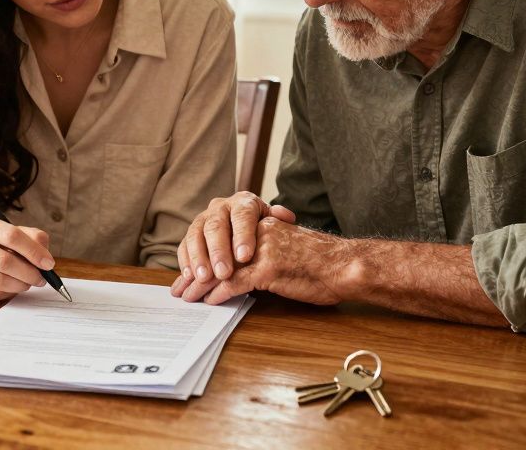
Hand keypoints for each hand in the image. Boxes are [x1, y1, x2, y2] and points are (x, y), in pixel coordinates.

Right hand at [0, 214, 54, 300]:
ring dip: (21, 285)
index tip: (48, 263)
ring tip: (29, 283)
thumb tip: (45, 257)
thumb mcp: (13, 230)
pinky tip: (13, 287)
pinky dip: (9, 293)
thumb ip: (33, 238)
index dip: (34, 251)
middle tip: (41, 279)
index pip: (12, 236)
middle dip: (29, 273)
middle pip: (4, 261)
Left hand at [172, 216, 348, 305]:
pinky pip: (237, 281)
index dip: (202, 255)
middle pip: (216, 250)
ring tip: (187, 297)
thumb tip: (241, 269)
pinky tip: (210, 301)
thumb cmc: (322, 263)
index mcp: (263, 223)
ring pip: (222, 267)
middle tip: (179, 288)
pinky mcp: (270, 268)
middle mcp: (260, 231)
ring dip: (201, 284)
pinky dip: (220, 293)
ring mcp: (264, 248)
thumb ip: (264, 251)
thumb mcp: (288, 248)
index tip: (188, 272)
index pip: (222, 237)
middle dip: (194, 271)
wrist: (346, 266)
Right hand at [174, 191, 296, 286]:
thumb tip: (285, 216)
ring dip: (199, 258)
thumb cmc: (262, 230)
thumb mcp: (273, 223)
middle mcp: (220, 207)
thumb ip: (279, 220)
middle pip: (216, 226)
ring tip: (203, 278)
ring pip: (196, 234)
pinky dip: (185, 261)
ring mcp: (203, 219)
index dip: (242, 236)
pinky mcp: (191, 233)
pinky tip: (189, 276)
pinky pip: (184, 244)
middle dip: (218, 251)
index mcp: (243, 202)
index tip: (245, 257)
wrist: (244, 229)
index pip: (242, 216)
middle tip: (223, 273)